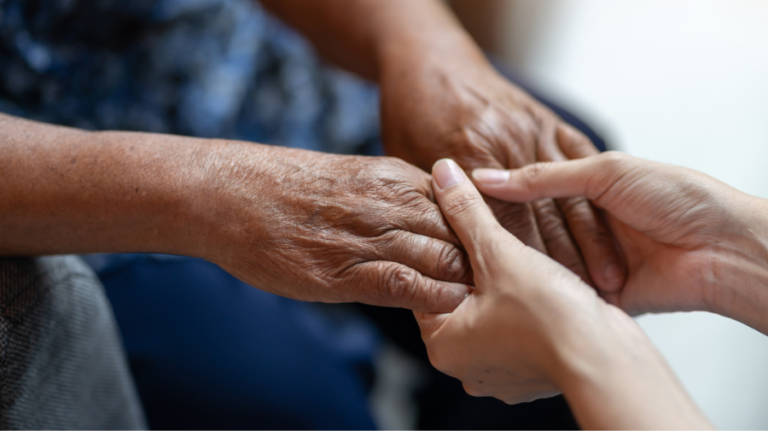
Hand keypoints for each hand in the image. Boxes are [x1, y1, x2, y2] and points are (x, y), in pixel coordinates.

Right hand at [200, 145, 472, 312]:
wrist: (233, 194)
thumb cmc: (289, 188)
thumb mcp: (352, 176)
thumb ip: (393, 196)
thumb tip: (425, 222)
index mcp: (395, 176)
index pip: (461, 205)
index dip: (481, 232)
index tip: (490, 253)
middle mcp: (391, 203)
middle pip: (462, 232)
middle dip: (483, 260)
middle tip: (498, 284)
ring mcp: (369, 236)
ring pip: (443, 257)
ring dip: (465, 282)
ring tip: (481, 303)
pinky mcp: (345, 271)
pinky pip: (406, 284)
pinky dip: (432, 298)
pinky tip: (445, 309)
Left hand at [380, 47, 625, 292]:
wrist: (432, 60)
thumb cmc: (414, 112)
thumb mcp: (410, 164)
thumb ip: (433, 205)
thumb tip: (440, 255)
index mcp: (469, 154)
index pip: (499, 224)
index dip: (521, 269)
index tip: (538, 305)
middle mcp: (504, 141)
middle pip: (537, 215)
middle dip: (562, 265)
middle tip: (585, 303)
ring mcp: (530, 129)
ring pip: (566, 194)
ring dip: (591, 242)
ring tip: (610, 282)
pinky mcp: (549, 122)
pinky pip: (581, 167)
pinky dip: (596, 201)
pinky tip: (610, 230)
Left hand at [415, 159, 709, 428]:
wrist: (609, 361)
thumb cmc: (550, 317)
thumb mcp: (499, 253)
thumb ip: (467, 212)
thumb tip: (442, 173)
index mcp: (443, 345)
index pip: (428, 284)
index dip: (444, 249)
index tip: (460, 224)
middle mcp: (466, 366)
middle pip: (461, 298)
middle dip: (477, 267)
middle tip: (491, 237)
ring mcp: (501, 373)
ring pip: (493, 312)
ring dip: (504, 284)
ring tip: (518, 257)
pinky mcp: (532, 371)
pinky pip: (520, 328)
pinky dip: (527, 306)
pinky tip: (541, 285)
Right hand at [472, 152, 767, 328]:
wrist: (723, 249)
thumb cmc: (680, 197)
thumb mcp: (607, 172)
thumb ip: (545, 177)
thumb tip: (489, 179)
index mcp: (589, 186)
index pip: (530, 189)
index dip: (497, 193)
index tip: (460, 196)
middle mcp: (586, 224)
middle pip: (532, 229)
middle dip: (503, 232)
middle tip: (460, 235)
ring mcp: (591, 260)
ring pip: (543, 262)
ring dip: (522, 261)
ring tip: (477, 263)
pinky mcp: (599, 295)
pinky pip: (562, 292)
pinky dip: (544, 289)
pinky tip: (513, 286)